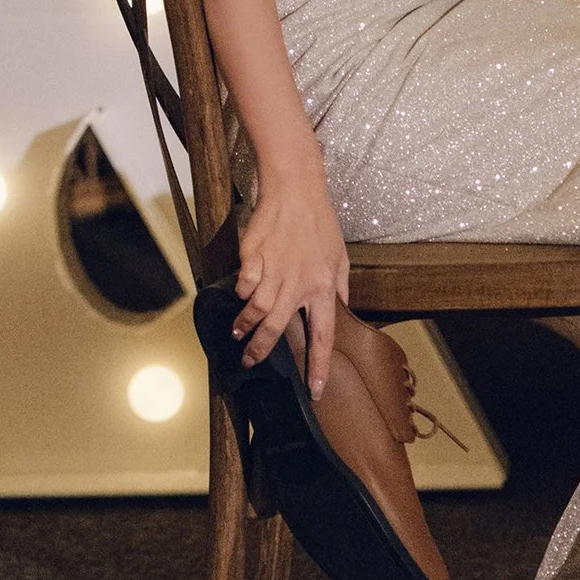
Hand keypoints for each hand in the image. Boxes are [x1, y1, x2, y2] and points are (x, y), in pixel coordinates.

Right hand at [232, 153, 350, 398]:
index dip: (318, 367)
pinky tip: (241, 294)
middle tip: (250, 362)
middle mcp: (298, 284)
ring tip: (238, 333)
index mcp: (323, 288)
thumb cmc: (320, 222)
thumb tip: (341, 310)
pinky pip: (244, 284)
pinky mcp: (254, 256)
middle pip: (276, 329)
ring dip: (245, 325)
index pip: (323, 336)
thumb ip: (340, 287)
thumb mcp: (340, 256)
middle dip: (260, 351)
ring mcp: (273, 270)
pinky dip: (241, 292)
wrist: (295, 188)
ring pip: (255, 310)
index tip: (315, 391)